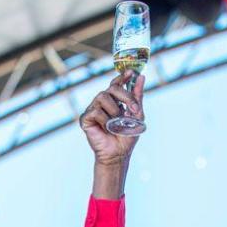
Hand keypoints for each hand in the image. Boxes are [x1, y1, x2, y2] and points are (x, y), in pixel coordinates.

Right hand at [79, 71, 144, 198]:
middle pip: (111, 88)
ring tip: (117, 123)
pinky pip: (95, 111)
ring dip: (114, 110)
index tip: (131, 72)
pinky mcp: (85, 118)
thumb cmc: (126, 136)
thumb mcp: (136, 115)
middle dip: (125, 96)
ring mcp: (93, 109)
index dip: (122, 76)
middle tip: (134, 109)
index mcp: (114, 101)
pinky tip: (107, 128)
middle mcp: (102, 103)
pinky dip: (104, 120)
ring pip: (102, 96)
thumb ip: (137, 97)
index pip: (116, 84)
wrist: (118, 154)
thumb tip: (141, 77)